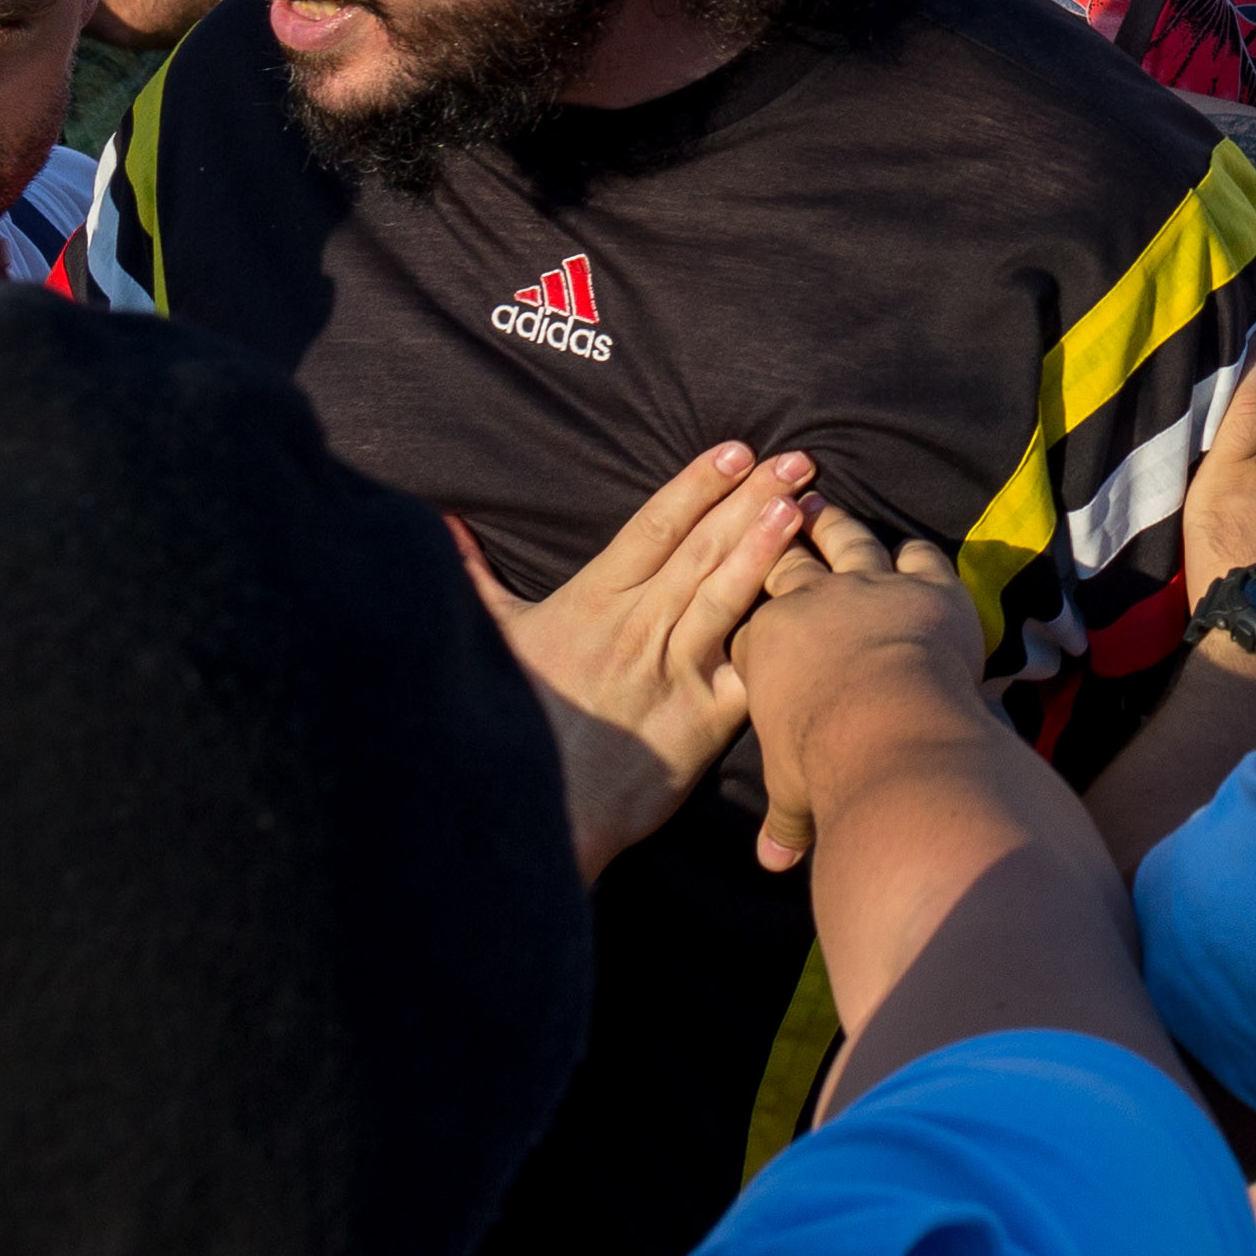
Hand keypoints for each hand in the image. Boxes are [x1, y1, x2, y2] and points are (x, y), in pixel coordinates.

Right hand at [453, 437, 824, 871]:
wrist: (538, 806)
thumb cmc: (514, 720)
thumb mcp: (490, 638)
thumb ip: (474, 576)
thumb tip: (441, 524)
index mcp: (595, 600)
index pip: (654, 528)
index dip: (695, 486)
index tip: (734, 449)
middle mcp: (639, 626)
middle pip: (703, 550)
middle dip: (750, 500)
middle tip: (798, 459)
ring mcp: (674, 671)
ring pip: (727, 597)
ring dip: (768, 550)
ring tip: (805, 508)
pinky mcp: (702, 719)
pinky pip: (748, 669)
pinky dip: (779, 637)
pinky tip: (814, 607)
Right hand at [733, 514, 991, 870]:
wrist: (891, 733)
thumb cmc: (826, 766)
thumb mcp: (796, 795)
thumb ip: (786, 821)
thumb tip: (772, 866)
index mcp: (765, 645)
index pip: (751, 621)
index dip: (754, 615)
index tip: (751, 604)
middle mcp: (810, 603)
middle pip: (788, 561)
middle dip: (780, 538)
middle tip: (777, 511)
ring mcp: (870, 586)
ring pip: (847, 539)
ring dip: (837, 524)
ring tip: (824, 505)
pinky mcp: (926, 585)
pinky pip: (918, 555)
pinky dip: (916, 554)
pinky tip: (913, 551)